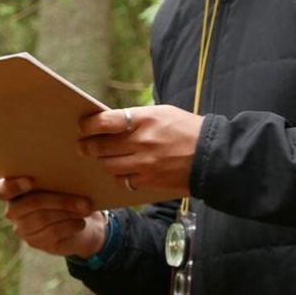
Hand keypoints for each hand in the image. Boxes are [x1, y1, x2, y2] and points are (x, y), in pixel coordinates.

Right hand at [0, 177, 104, 258]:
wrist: (81, 223)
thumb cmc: (70, 196)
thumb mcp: (64, 186)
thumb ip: (58, 180)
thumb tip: (70, 178)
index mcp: (16, 190)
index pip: (3, 188)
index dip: (13, 185)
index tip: (30, 181)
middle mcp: (14, 210)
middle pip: (33, 203)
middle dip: (61, 201)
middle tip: (85, 202)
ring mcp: (22, 228)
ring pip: (43, 218)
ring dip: (68, 213)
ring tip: (86, 209)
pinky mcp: (34, 242)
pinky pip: (51, 233)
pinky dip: (69, 226)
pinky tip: (80, 222)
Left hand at [78, 106, 201, 194]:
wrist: (212, 155)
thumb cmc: (188, 130)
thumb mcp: (164, 113)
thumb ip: (138, 118)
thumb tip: (112, 123)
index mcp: (145, 119)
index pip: (106, 121)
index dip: (89, 125)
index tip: (83, 127)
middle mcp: (142, 142)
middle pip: (102, 147)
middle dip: (88, 147)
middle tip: (83, 147)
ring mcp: (144, 164)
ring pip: (109, 165)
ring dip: (104, 162)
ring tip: (103, 158)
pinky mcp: (149, 181)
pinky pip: (124, 180)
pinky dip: (120, 175)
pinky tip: (122, 170)